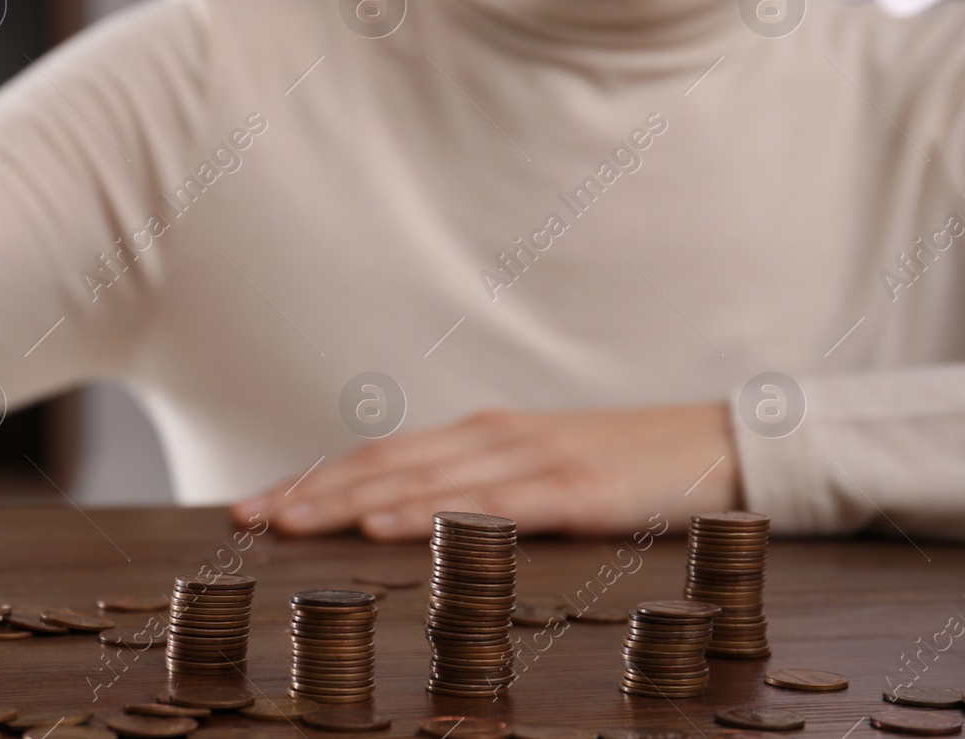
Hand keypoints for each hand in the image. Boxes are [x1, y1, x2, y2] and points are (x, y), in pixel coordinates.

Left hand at [232, 404, 741, 539]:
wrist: (717, 444)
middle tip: (246, 518)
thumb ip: (476, 491)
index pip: (376, 459)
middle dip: (309, 492)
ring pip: (420, 480)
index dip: (312, 481)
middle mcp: (490, 439)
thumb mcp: (535, 474)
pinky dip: (431, 515)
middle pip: (381, 465)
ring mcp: (530, 460)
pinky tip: (388, 528)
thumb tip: (402, 524)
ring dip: (349, 501)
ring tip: (292, 523)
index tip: (253, 508)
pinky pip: (488, 506)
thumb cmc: (619, 467)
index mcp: (477, 437)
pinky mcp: (571, 486)